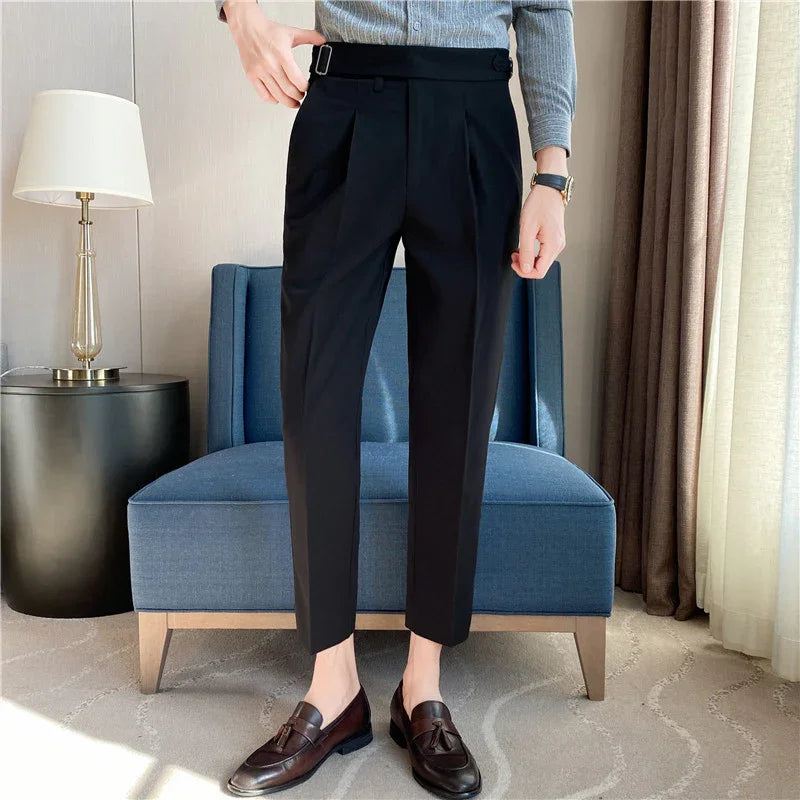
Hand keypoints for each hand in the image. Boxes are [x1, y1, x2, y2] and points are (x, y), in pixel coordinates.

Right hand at [223, 0, 325, 107]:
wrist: (247, 27)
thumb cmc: (268, 31)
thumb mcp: (291, 32)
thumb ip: (309, 36)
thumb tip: (323, 40)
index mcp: (281, 54)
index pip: (296, 79)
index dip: (304, 88)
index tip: (307, 88)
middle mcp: (270, 64)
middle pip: (288, 90)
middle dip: (298, 97)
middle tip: (301, 96)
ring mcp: (260, 71)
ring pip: (277, 96)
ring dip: (288, 102)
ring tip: (294, 102)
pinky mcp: (251, 76)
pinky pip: (264, 95)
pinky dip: (273, 100)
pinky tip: (278, 98)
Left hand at [511, 145, 567, 279]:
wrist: (549, 189)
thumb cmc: (539, 204)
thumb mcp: (527, 228)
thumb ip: (526, 251)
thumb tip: (526, 269)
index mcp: (553, 245)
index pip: (539, 271)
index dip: (524, 271)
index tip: (513, 262)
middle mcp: (558, 246)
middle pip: (541, 268)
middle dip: (525, 266)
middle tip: (513, 255)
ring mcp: (558, 242)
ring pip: (542, 262)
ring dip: (528, 260)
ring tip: (517, 249)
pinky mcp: (555, 239)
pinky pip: (544, 254)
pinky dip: (533, 254)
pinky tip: (525, 246)